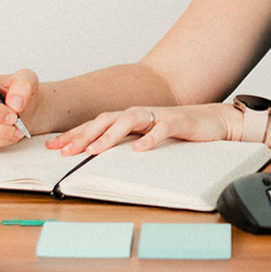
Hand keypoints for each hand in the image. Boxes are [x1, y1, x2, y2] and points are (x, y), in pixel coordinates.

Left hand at [46, 103, 242, 154]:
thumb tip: (101, 158)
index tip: (53, 146)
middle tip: (64, 150)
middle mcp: (142, 114)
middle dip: (84, 135)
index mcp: (133, 119)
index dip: (75, 134)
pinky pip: (163, 128)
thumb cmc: (183, 131)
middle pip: (107, 119)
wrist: (217, 121)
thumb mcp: (151, 138)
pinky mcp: (180, 121)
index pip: (98, 124)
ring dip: (110, 135)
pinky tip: (139, 150)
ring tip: (94, 151)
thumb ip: (129, 143)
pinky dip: (150, 138)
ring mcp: (160, 116)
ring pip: (130, 120)